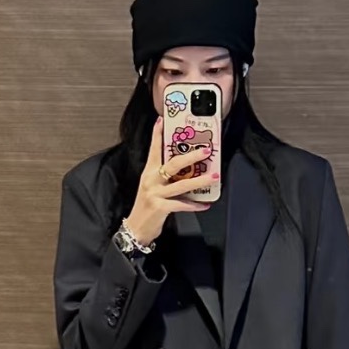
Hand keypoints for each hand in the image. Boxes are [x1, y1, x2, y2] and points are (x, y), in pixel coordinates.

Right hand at [123, 118, 215, 247]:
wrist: (136, 228)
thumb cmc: (147, 207)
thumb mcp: (152, 187)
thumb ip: (165, 177)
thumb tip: (187, 169)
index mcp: (149, 173)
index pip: (154, 150)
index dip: (157, 135)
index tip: (162, 120)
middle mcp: (151, 180)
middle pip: (173, 165)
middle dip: (191, 156)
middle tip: (205, 150)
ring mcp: (155, 194)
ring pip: (181, 184)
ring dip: (199, 181)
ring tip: (213, 177)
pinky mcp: (160, 208)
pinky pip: (181, 205)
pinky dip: (194, 205)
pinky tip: (205, 204)